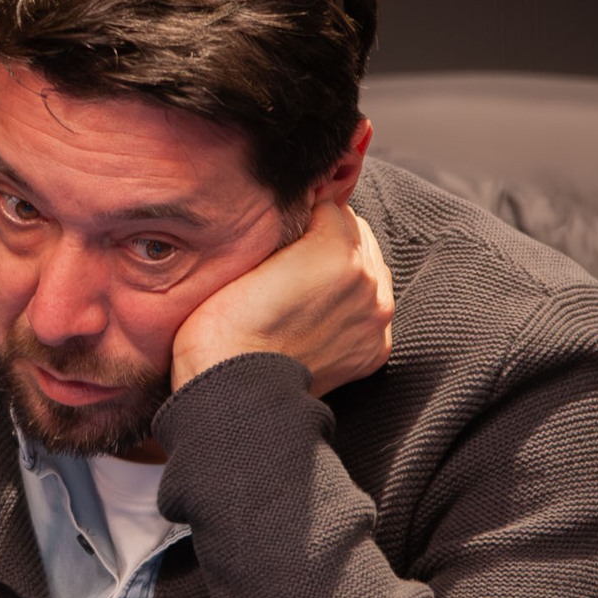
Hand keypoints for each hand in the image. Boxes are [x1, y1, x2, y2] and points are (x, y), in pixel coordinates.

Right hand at [170, 198, 392, 397]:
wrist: (233, 393)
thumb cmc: (223, 325)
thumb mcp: (244, 253)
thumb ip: (285, 223)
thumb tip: (300, 210)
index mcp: (337, 248)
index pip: (329, 204)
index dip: (302, 215)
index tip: (282, 233)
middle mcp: (368, 281)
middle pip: (355, 234)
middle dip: (329, 240)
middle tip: (290, 262)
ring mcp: (374, 319)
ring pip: (368, 271)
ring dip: (343, 273)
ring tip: (302, 292)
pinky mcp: (372, 350)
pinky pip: (369, 310)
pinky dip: (350, 309)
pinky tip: (316, 318)